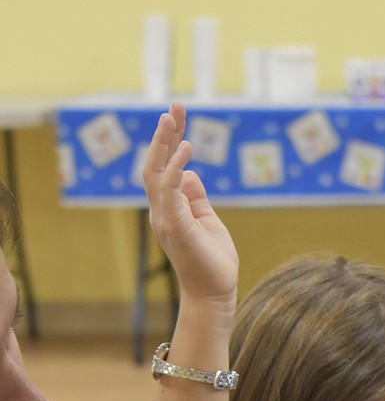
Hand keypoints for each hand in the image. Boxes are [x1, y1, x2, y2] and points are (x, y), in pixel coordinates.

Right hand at [142, 102, 237, 308]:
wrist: (214, 293)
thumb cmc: (212, 261)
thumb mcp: (207, 220)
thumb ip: (196, 197)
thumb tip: (190, 172)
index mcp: (169, 208)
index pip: (164, 167)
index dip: (169, 140)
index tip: (177, 114)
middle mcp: (162, 211)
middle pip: (155, 164)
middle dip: (163, 134)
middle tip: (173, 107)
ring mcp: (166, 219)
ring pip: (156, 174)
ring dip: (163, 144)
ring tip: (172, 119)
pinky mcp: (176, 227)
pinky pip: (170, 192)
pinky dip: (175, 169)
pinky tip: (185, 151)